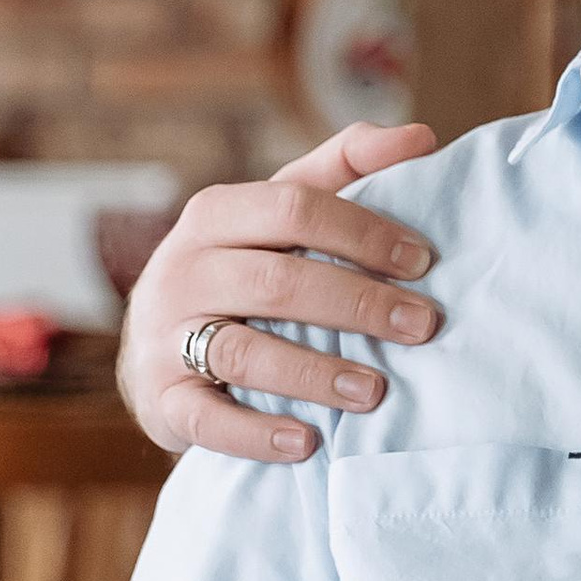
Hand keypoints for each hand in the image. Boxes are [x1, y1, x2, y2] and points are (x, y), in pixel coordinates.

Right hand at [118, 123, 441, 462]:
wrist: (157, 348)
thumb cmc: (244, 267)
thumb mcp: (282, 212)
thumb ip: (346, 168)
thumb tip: (421, 137)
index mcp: (217, 214)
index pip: (293, 208)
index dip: (362, 232)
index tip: (424, 261)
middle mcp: (183, 269)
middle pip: (276, 281)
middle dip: (356, 303)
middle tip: (422, 326)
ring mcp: (165, 336)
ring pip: (242, 351)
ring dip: (314, 373)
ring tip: (375, 391)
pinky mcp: (162, 399)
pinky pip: (206, 420)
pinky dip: (256, 434)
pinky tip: (307, 443)